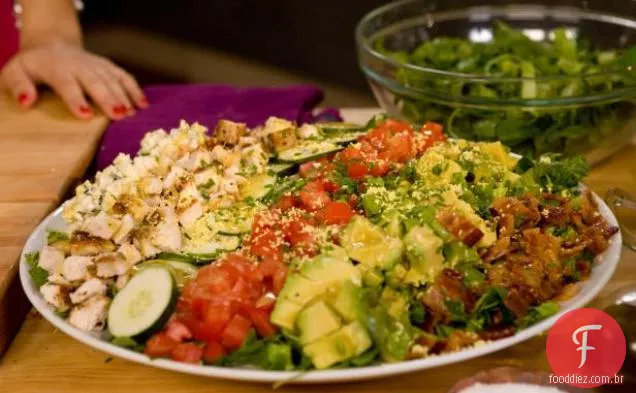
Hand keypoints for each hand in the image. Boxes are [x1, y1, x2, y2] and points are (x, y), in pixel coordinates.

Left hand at [0, 41, 146, 119]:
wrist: (52, 45)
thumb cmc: (33, 66)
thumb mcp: (15, 71)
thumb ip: (19, 85)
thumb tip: (26, 102)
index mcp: (57, 68)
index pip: (67, 83)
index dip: (76, 99)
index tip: (85, 115)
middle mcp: (80, 65)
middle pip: (96, 82)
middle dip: (109, 98)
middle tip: (120, 115)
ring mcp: (97, 65)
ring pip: (113, 80)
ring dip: (125, 97)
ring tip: (134, 114)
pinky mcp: (109, 67)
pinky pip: (125, 77)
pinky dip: (135, 90)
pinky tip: (144, 105)